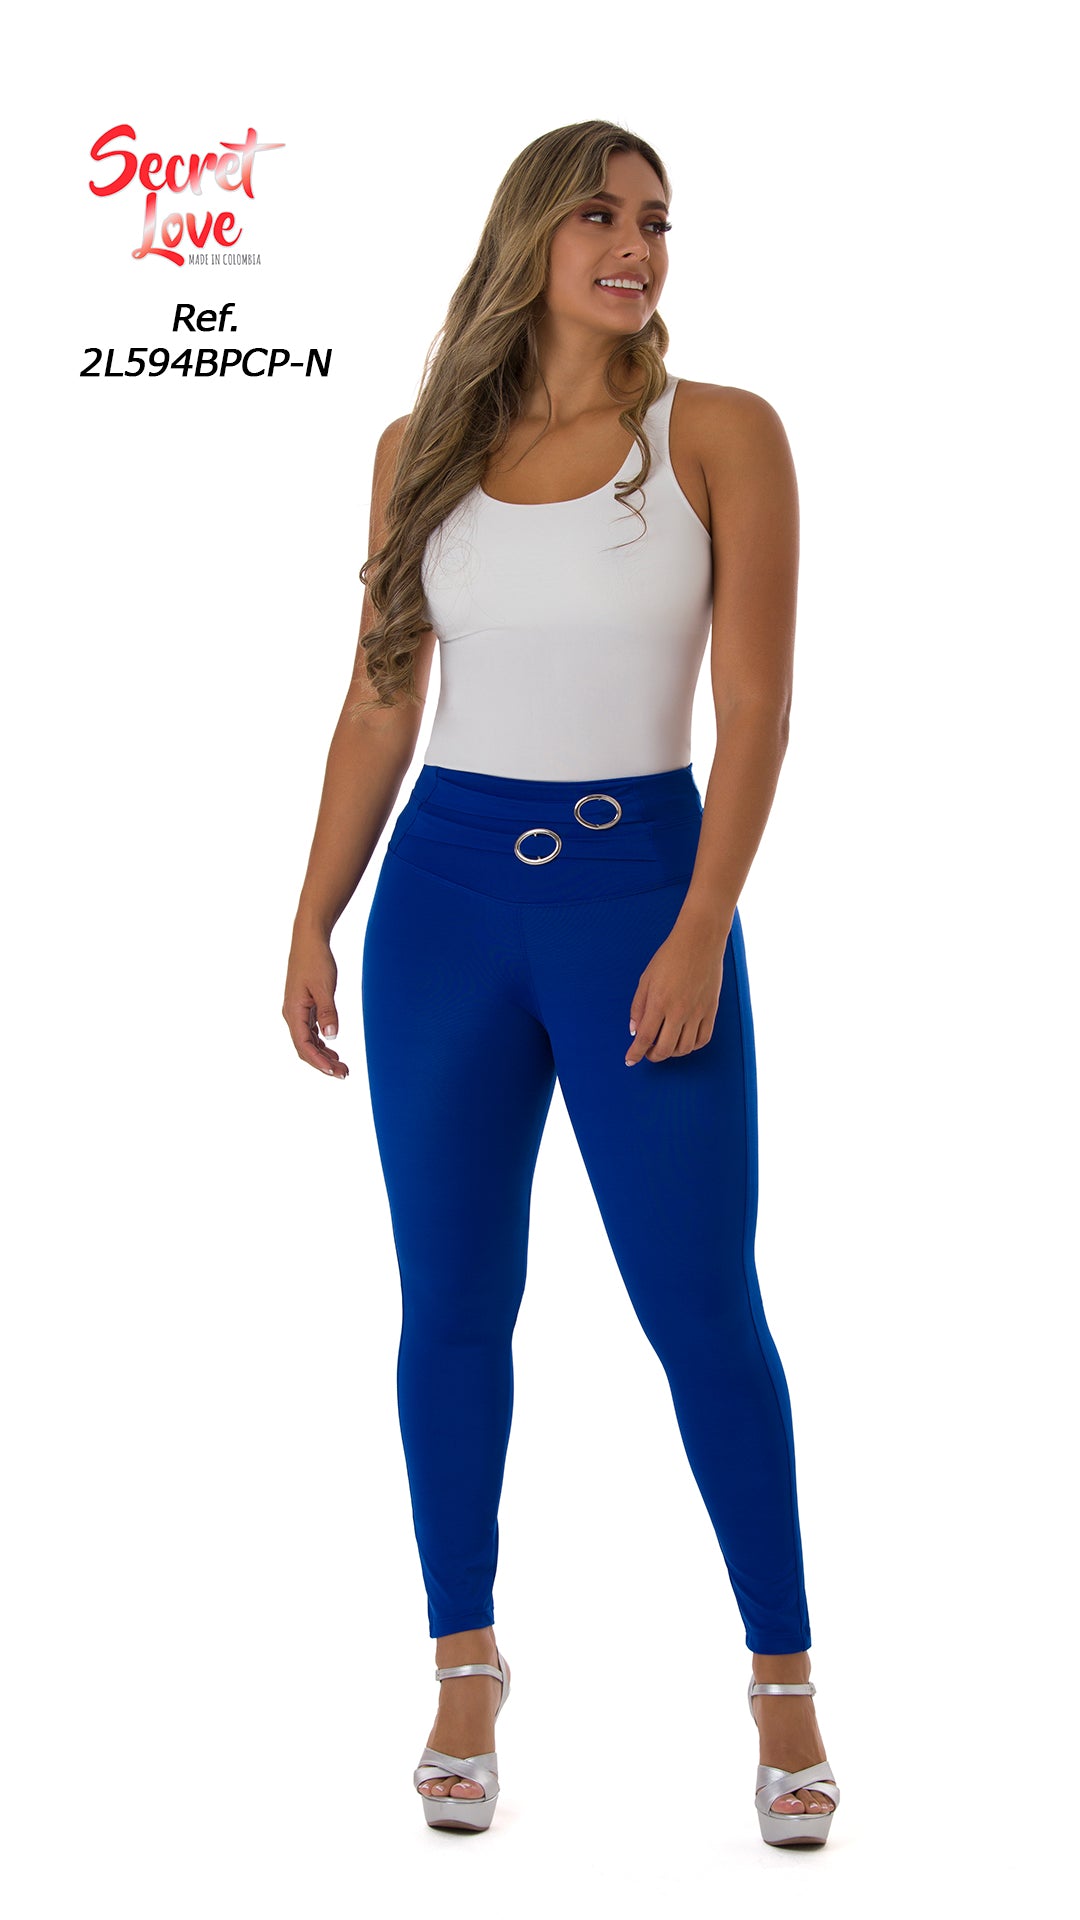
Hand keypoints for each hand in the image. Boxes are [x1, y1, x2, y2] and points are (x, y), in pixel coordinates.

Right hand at [283, 932, 349, 1077]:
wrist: (309, 940)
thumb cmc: (316, 960)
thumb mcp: (324, 987)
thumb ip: (328, 1012)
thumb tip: (332, 1037)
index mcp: (293, 1011)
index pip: (303, 1045)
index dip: (318, 1061)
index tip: (333, 1071)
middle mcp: (292, 1014)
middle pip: (305, 1048)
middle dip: (322, 1063)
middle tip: (344, 1074)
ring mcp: (297, 1011)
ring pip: (308, 1041)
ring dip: (323, 1055)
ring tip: (341, 1066)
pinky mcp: (303, 1007)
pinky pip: (310, 1031)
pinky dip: (321, 1043)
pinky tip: (333, 1050)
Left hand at [625, 912, 728, 1064]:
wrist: (699, 942)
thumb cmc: (670, 957)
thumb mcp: (645, 979)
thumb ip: (638, 1007)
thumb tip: (635, 1031)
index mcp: (659, 1002)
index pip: (645, 1038)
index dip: (635, 1053)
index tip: (630, 1060)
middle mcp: (679, 1011)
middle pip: (665, 1049)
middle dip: (652, 1056)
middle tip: (647, 1052)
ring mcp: (697, 1012)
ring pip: (684, 1048)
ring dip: (671, 1052)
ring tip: (665, 1044)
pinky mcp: (711, 1010)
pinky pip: (703, 1039)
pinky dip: (692, 1046)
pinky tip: (684, 1040)